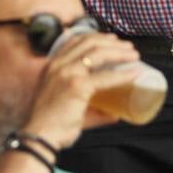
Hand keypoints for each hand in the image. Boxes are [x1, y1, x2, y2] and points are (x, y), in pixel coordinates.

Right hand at [20, 32, 142, 149]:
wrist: (39, 137)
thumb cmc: (51, 125)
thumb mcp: (68, 106)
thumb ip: (92, 108)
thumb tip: (115, 113)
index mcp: (52, 65)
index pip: (74, 39)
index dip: (95, 36)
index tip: (111, 39)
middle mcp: (58, 64)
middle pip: (89, 42)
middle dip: (111, 41)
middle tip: (127, 46)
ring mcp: (67, 73)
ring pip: (98, 53)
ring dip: (119, 52)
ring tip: (133, 55)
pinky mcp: (77, 86)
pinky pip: (105, 77)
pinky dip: (123, 74)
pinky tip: (134, 73)